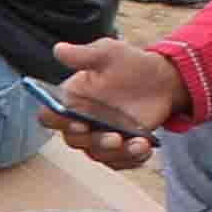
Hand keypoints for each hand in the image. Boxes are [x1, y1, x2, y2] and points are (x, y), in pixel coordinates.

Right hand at [40, 37, 179, 168]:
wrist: (161, 81)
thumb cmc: (129, 65)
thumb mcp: (108, 53)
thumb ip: (83, 55)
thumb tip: (58, 49)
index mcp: (71, 99)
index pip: (49, 115)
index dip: (56, 120)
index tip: (74, 119)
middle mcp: (80, 121)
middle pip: (74, 140)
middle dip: (93, 141)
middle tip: (114, 137)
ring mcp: (98, 137)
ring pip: (97, 154)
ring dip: (117, 153)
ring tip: (139, 143)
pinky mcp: (118, 148)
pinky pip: (118, 162)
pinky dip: (132, 159)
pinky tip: (146, 147)